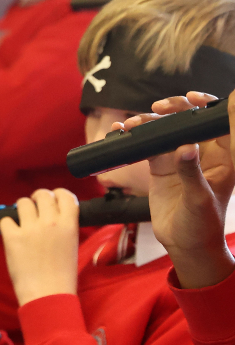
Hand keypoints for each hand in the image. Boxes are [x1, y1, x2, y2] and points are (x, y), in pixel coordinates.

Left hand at [0, 189, 79, 305]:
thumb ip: (63, 227)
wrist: (47, 296)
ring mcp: (30, 229)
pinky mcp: (12, 237)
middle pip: (42, 194)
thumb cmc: (61, 276)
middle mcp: (50, 223)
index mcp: (69, 225)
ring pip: (22, 202)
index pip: (65, 195)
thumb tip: (53, 215)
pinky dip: (8, 226)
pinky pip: (6, 220)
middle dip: (37, 198)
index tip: (53, 198)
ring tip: (23, 222)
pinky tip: (13, 236)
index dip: (58, 194)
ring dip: (21, 210)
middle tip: (34, 207)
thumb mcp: (72, 246)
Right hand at [125, 92, 234, 288]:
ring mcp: (180, 158)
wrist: (184, 245)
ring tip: (132, 124)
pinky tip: (121, 131)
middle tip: (159, 108)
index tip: (192, 99)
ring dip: (149, 123)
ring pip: (166, 130)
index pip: (217, 124)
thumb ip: (191, 172)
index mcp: (223, 159)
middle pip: (188, 122)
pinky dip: (134, 137)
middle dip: (174, 110)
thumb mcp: (199, 200)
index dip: (207, 107)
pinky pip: (147, 145)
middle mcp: (202, 153)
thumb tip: (185, 146)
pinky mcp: (161, 166)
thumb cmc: (202, 226)